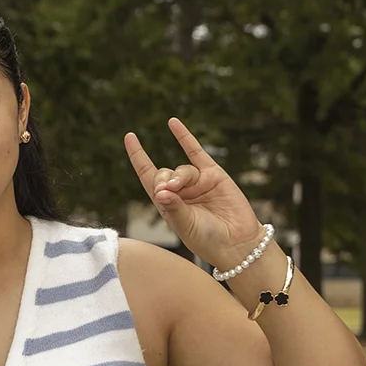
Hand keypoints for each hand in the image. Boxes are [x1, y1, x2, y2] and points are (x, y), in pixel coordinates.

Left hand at [124, 118, 266, 269]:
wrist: (236, 242)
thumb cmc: (207, 239)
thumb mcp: (185, 225)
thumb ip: (173, 207)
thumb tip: (160, 191)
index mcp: (167, 203)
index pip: (147, 176)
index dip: (138, 157)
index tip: (129, 137)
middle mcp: (180, 191)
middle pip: (162, 173)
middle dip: (162, 179)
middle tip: (169, 191)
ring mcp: (197, 182)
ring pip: (181, 169)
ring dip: (179, 176)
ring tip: (180, 188)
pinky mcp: (214, 175)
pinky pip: (196, 152)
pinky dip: (184, 137)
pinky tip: (172, 123)